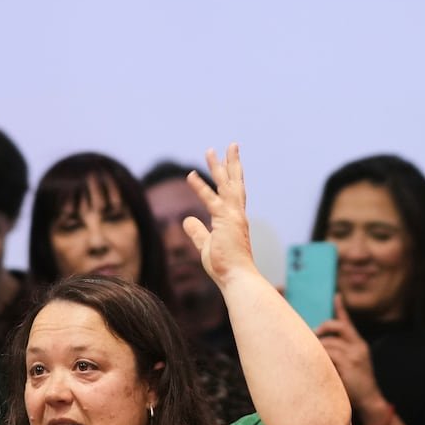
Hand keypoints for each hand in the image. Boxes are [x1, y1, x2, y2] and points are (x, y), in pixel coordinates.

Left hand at [183, 143, 254, 285]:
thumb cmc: (226, 268)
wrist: (238, 278)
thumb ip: (197, 232)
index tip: (228, 164)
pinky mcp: (225, 220)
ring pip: (226, 184)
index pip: (234, 194)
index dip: (231, 178)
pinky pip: (210, 199)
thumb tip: (187, 219)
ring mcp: (233, 216)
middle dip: (232, 164)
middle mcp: (237, 214)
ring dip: (218, 166)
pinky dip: (200, 186)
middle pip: (235, 183)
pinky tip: (191, 174)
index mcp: (235, 220)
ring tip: (211, 150)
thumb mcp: (207, 246)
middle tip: (231, 145)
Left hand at [316, 294, 380, 407]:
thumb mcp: (350, 366)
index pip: (348, 323)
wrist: (370, 401)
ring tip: (312, 359)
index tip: (336, 296)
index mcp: (359, 345)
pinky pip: (329, 355)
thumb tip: (319, 346)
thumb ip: (340, 354)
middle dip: (323, 328)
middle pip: (337, 327)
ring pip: (329, 343)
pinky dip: (321, 359)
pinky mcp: (349, 363)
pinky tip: (318, 367)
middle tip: (313, 336)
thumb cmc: (356, 385)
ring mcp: (354, 355)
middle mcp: (358, 346)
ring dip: (318, 350)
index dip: (341, 309)